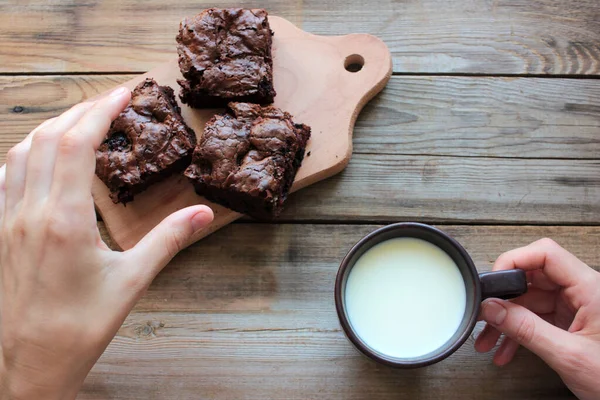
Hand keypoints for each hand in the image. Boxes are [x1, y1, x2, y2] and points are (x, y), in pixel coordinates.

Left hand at [0, 87, 212, 399]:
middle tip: (111, 102)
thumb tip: (203, 212)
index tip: (123, 93)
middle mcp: (27, 212)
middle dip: (79, 111)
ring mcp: (5, 221)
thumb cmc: (79, 328)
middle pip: (46, 138)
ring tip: (81, 121)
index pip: (76, 144)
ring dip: (51, 127)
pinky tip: (40, 158)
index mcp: (63, 220)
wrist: (27, 366)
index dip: (100, 111)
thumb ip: (169, 240)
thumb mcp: (131, 283)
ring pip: (19, 153)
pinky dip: (25, 153)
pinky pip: (3, 176)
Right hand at [475, 238, 599, 399]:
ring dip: (506, 321)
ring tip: (488, 340)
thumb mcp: (569, 355)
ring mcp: (576, 306)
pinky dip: (518, 333)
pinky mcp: (571, 321)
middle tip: (485, 314)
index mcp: (591, 289)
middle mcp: (583, 292)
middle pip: (532, 278)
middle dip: (504, 299)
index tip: (493, 281)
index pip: (546, 254)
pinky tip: (505, 350)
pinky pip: (536, 318)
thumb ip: (527, 330)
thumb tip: (493, 308)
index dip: (515, 261)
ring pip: (530, 300)